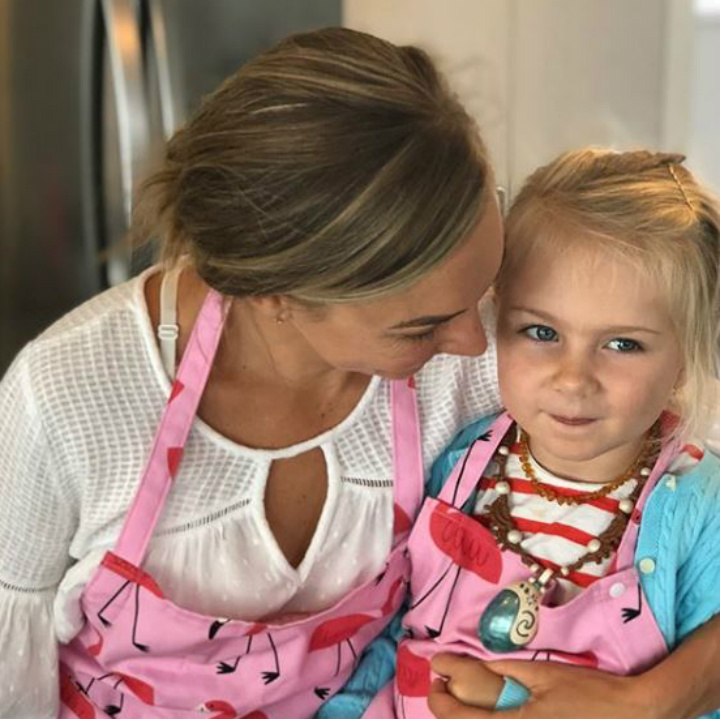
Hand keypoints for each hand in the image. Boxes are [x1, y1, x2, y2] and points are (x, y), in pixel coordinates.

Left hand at [428, 656, 659, 718]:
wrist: (634, 714)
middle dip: (450, 713)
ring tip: (464, 705)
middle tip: (443, 692)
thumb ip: (505, 673)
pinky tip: (493, 714)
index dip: (440, 701)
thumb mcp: (544, 676)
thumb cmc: (588, 693)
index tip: (435, 682)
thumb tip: (472, 667)